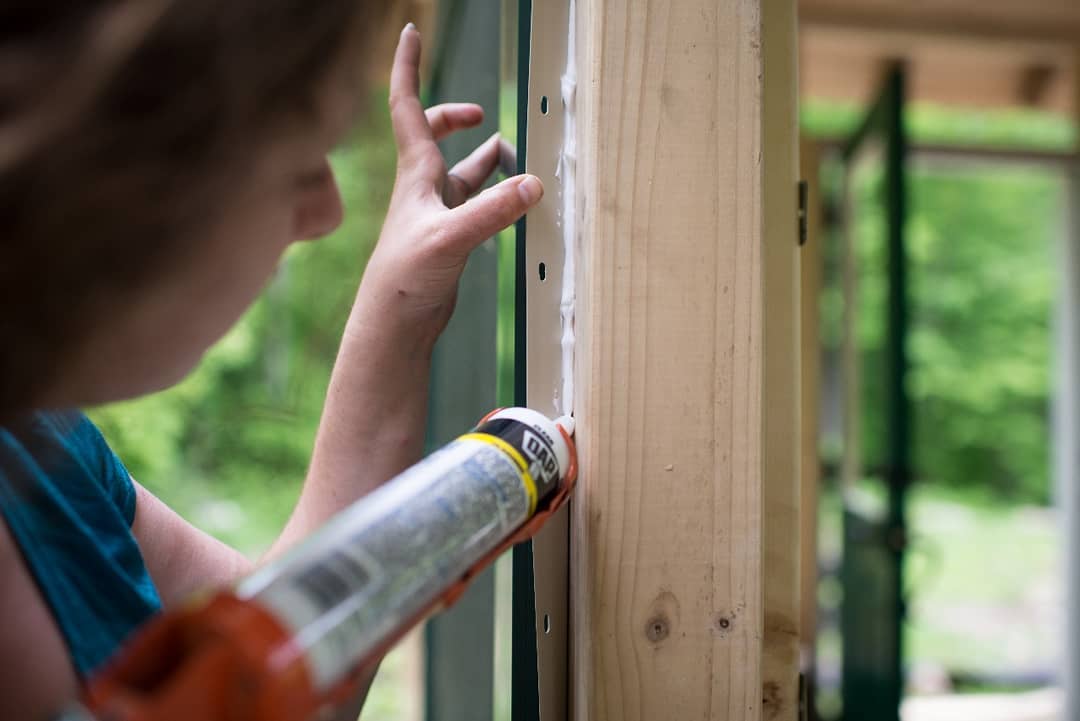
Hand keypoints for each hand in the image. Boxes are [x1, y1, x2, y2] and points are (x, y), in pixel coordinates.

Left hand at [353, 23, 542, 347]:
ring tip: (508, 152)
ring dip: (482, 159)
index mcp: (416, 173)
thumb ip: (493, 211)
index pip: (408, 106)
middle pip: (431, 136)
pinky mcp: (448, 239)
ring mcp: (435, 214)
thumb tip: (533, 183)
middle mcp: (422, 188)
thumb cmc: (406, 277)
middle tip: (480, 115)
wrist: (393, 322)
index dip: (407, 66)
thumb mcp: (453, 238)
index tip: (409, 30)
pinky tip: (510, 201)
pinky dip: (492, 195)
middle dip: (454, 118)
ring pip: (459, 173)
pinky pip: (472, 204)